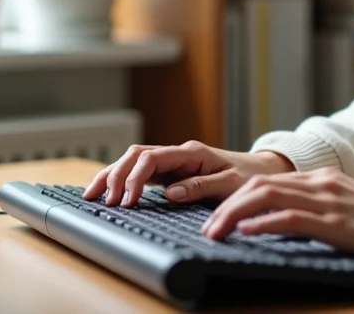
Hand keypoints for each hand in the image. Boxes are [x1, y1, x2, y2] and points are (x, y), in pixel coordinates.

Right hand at [84, 141, 293, 206]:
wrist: (262, 171)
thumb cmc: (250, 176)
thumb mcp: (232, 183)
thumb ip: (201, 186)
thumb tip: (170, 193)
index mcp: (191, 152)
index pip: (152, 159)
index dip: (135, 179)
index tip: (127, 201)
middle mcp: (178, 153)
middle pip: (136, 156)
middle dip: (116, 176)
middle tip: (103, 201)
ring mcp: (173, 162)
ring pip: (133, 161)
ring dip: (112, 175)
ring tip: (91, 195)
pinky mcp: (171, 172)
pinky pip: (140, 171)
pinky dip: (121, 178)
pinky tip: (107, 190)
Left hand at [201, 168, 353, 265]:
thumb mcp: (343, 208)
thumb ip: (314, 208)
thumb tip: (279, 222)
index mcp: (319, 179)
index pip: (267, 181)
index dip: (235, 197)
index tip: (215, 216)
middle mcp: (319, 183)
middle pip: (259, 185)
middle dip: (225, 205)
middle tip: (206, 229)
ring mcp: (327, 200)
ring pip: (267, 197)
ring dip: (234, 215)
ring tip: (214, 233)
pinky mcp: (335, 222)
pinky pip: (291, 218)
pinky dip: (264, 223)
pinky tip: (246, 232)